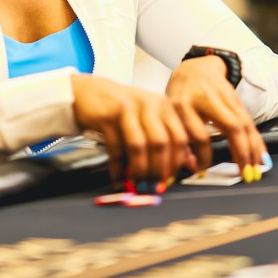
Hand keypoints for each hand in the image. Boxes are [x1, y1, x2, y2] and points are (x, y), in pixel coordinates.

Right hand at [70, 74, 189, 184]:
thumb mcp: (148, 117)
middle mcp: (148, 105)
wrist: (89, 92)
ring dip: (139, 170)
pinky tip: (118, 177)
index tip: (170, 178)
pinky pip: (115, 147)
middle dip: (158, 170)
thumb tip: (187, 163)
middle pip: (161, 143)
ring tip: (138, 184)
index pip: (179, 137)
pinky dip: (117, 167)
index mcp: (163, 106)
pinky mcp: (107, 116)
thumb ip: (167, 137)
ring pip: (139, 146)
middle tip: (154, 186)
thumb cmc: (122, 109)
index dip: (176, 162)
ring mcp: (128, 109)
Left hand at [165, 55, 266, 179]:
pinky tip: (261, 153)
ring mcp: (224, 97)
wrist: (196, 68)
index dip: (202, 156)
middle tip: (246, 174)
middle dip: (241, 152)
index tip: (203, 171)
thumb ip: (180, 139)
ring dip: (253, 148)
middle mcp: (206, 99)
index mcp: (184, 104)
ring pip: (244, 123)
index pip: (198, 135)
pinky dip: (256, 139)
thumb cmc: (181, 94)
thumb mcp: (172, 114)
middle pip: (230, 126)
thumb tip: (192, 167)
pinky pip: (249, 121)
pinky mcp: (236, 98)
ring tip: (257, 168)